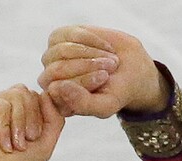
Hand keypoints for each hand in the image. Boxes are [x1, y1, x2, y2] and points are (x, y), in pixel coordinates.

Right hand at [0, 85, 64, 160]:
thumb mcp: (44, 144)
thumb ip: (55, 118)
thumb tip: (47, 93)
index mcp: (17, 112)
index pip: (37, 96)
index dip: (41, 115)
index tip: (34, 139)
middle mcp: (2, 104)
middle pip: (28, 92)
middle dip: (32, 119)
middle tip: (24, 143)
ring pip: (17, 94)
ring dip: (20, 123)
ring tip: (14, 145)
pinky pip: (0, 104)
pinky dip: (5, 126)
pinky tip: (2, 143)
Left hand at [38, 26, 169, 118]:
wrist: (130, 69)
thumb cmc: (116, 91)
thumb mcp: (105, 105)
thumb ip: (81, 104)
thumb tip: (54, 88)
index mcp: (58, 103)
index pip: (57, 91)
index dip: (83, 82)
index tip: (105, 79)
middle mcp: (51, 82)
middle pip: (56, 70)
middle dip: (87, 67)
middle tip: (109, 68)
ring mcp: (52, 59)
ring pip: (61, 51)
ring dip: (91, 54)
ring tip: (110, 60)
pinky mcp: (59, 38)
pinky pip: (69, 34)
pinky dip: (91, 39)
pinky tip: (105, 48)